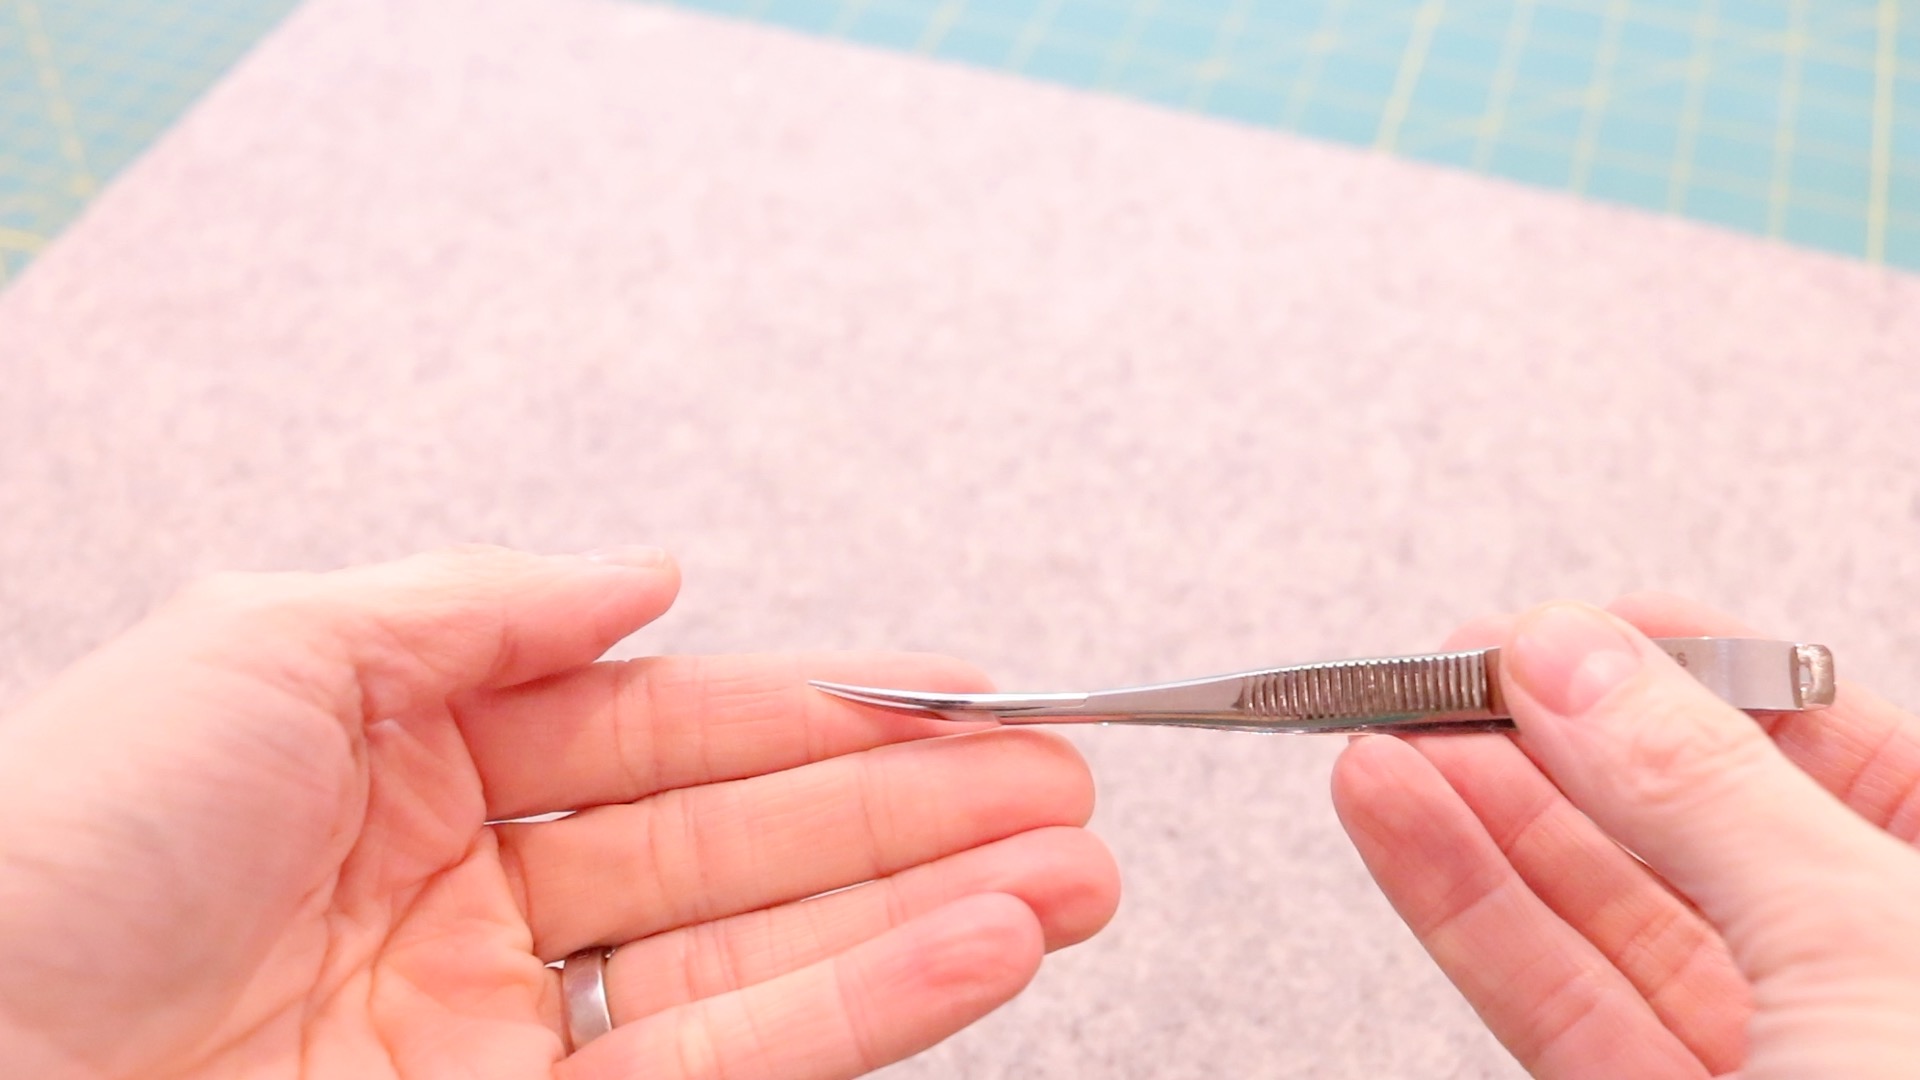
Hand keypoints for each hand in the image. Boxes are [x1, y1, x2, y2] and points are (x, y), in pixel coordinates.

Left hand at [0, 547, 1119, 1079]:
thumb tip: (652, 571)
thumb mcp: (264, 646)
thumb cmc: (52, 846)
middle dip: (916, 812)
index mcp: (414, 766)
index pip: (666, 731)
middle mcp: (475, 900)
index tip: (960, 692)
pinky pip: (728, 1066)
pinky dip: (866, 1008)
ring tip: (1075, 875)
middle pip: (743, 847)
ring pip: (762, 964)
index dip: (820, 708)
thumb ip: (480, 600)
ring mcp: (504, 1035)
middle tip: (1071, 786)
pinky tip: (980, 953)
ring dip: (931, 916)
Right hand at [1333, 595, 1919, 1078]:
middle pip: (1687, 818)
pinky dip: (1458, 906)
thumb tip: (1577, 662)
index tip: (1571, 624)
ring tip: (1384, 729)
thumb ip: (1710, 792)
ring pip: (1601, 908)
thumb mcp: (1864, 940)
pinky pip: (1552, 998)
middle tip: (1450, 671)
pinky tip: (1396, 818)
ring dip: (1476, 808)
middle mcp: (1863, 975)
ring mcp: (1763, 1058)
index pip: (1826, 737)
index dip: (1693, 664)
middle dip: (1553, 731)